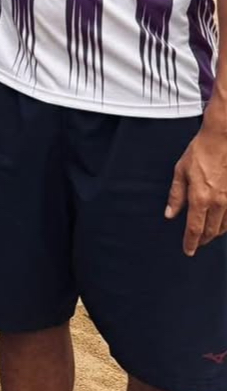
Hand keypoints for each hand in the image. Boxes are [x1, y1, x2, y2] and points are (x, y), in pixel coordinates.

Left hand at [165, 126, 226, 254]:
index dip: (191, 242)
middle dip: (202, 240)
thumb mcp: (181, 172)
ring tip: (207, 235)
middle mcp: (218, 203)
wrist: (223, 140)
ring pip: (224, 226)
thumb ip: (176, 196)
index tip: (188, 250)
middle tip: (196, 244)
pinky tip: (221, 223)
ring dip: (214, 233)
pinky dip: (225, 224)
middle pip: (211, 231)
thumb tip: (170, 214)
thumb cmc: (200, 152)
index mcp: (200, 198)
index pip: (195, 229)